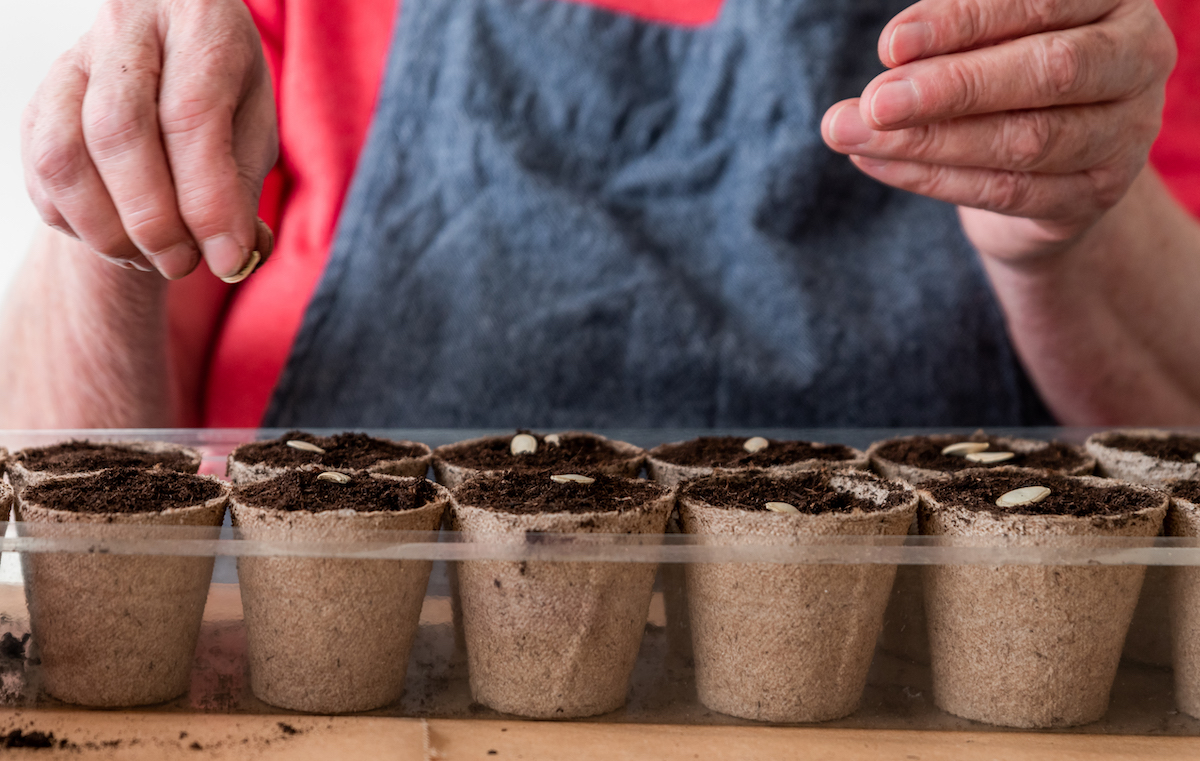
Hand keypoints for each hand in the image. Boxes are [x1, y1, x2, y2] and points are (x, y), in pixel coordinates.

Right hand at [21, 0, 276, 280]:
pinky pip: (41, 176)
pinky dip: (80, 225)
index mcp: (198, 22)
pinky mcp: (39, 102)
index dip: (208, 201)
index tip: (229, 259)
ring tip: (153, 257)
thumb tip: (233, 255)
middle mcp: (126, 27)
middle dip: (154, 220)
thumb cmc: (225, 94)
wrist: (172, 58)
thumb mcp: (254, 128)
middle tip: (185, 263)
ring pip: (63, 155)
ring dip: (108, 229)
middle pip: (118, 132)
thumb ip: (242, 188)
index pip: (191, 117)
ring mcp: (72, 62)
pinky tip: (122, 236)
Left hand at [820, 0, 1175, 262]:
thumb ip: (956, 33)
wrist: (1053, 162)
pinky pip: (1006, 191)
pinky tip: (875, 162)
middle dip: (952, 88)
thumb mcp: (992, 35)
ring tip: (853, 134)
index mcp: (1114, 0)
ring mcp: (1124, 135)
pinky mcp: (1092, 195)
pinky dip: (931, 178)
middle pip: (1048, 72)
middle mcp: (1136, 62)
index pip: (1040, 3)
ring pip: (1025, 141)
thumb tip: (893, 52)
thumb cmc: (1009, 69)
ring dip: (928, 141)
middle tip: (875, 102)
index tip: (891, 45)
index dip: (963, 23)